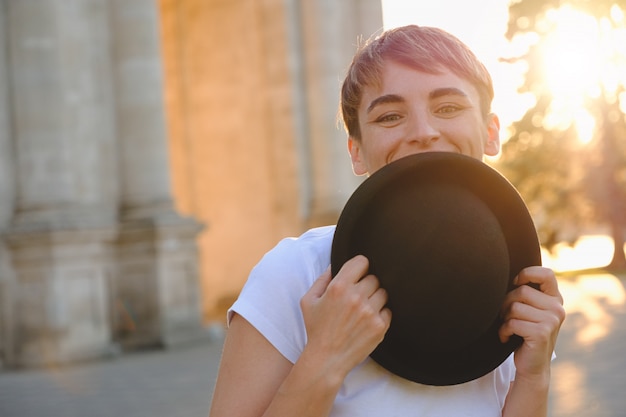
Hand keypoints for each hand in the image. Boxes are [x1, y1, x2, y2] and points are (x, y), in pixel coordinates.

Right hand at [300, 255, 391, 377]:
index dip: (360, 267)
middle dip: (366, 285)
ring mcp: (370, 312)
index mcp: (339, 287)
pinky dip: (380, 314)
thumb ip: (322, 279)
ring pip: (383, 292)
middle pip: (374, 278)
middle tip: (358, 297)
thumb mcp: (308, 301)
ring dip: (375, 298)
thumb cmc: (316, 329)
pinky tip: (368, 321)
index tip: (357, 274)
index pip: (362, 261)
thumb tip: (335, 264)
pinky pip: (388, 310)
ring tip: (363, 310)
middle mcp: (356, 297)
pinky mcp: (380, 326)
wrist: (326, 359)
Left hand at [499, 266, 565, 378]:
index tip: (515, 283)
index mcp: (555, 299)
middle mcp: (557, 308)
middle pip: (521, 291)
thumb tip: (507, 274)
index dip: (527, 273)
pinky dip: (503, 331)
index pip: (546, 274)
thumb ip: (527, 294)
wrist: (532, 365)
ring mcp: (552, 321)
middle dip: (506, 304)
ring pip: (515, 307)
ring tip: (509, 328)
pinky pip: (512, 323)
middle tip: (505, 317)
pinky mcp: (542, 333)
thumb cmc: (525, 333)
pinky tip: (507, 338)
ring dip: (504, 319)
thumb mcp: (530, 310)